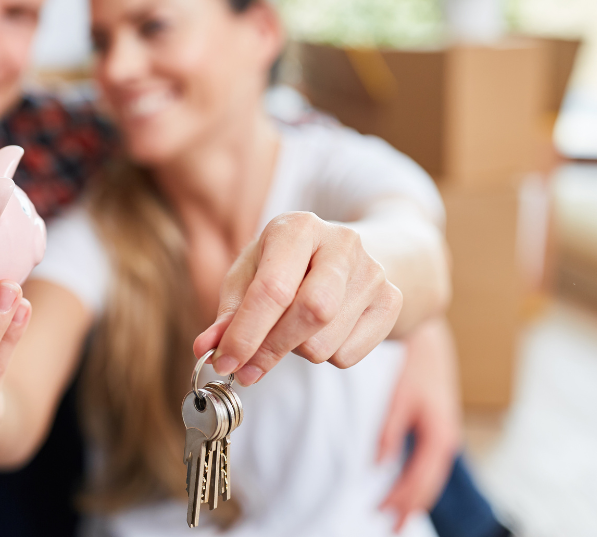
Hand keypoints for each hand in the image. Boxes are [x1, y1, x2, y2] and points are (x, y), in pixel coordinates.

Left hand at [194, 212, 402, 384]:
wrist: (353, 255)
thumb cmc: (287, 266)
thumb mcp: (251, 275)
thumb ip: (228, 313)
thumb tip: (204, 349)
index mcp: (298, 227)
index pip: (273, 288)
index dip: (245, 333)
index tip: (225, 362)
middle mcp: (342, 243)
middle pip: (310, 313)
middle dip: (272, 348)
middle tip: (247, 369)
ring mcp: (373, 272)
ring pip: (327, 342)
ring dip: (297, 353)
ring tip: (292, 331)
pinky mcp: (392, 301)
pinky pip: (349, 356)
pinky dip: (325, 356)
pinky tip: (323, 332)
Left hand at [378, 318, 460, 530]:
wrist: (430, 336)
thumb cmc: (413, 363)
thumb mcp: (400, 396)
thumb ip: (389, 431)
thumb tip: (377, 464)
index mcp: (439, 434)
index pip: (420, 478)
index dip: (400, 498)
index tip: (378, 512)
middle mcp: (446, 439)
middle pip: (429, 484)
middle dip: (410, 506)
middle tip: (390, 528)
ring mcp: (445, 434)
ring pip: (432, 476)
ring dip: (415, 497)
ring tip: (397, 518)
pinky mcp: (438, 427)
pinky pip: (430, 464)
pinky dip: (419, 480)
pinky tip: (405, 487)